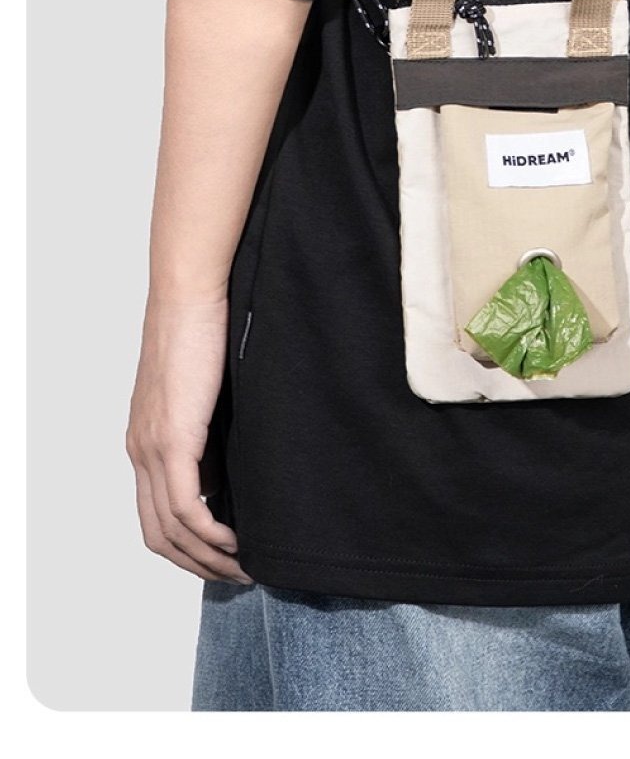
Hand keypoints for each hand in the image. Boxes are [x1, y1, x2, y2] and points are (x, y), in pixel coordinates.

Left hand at [125, 297, 251, 583]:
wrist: (189, 296)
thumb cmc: (203, 330)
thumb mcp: (206, 394)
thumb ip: (210, 433)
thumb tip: (230, 472)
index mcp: (146, 441)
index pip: (156, 517)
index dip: (188, 548)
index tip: (226, 557)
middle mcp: (141, 451)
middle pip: (158, 535)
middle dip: (199, 564)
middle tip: (239, 573)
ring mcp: (152, 447)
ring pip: (171, 529)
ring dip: (208, 557)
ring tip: (246, 565)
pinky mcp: (172, 440)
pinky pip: (185, 507)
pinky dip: (211, 535)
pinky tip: (236, 541)